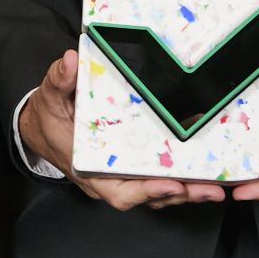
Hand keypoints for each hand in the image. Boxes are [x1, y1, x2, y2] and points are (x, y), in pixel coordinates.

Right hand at [20, 49, 229, 211]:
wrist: (43, 128)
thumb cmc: (49, 117)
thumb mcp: (50, 97)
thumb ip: (59, 81)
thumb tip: (71, 61)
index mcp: (88, 168)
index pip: (118, 190)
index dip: (145, 190)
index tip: (170, 184)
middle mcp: (107, 179)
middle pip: (146, 196)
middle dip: (179, 194)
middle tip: (210, 189)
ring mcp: (120, 176)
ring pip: (156, 192)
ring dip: (186, 191)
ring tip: (215, 186)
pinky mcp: (131, 169)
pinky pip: (157, 180)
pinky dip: (180, 180)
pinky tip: (203, 174)